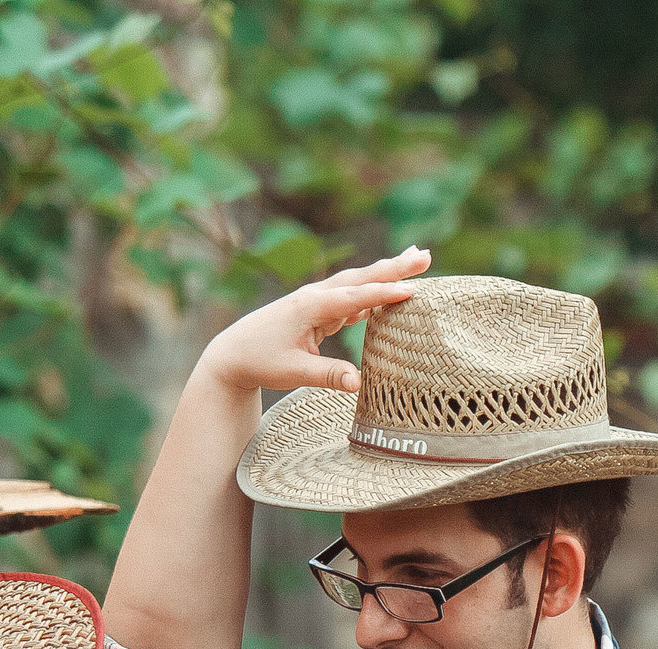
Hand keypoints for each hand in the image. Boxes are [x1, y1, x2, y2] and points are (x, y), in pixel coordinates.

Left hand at [195, 247, 431, 396]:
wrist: (232, 354)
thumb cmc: (260, 361)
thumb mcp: (292, 372)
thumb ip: (326, 376)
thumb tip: (358, 384)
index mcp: (309, 306)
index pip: (354, 297)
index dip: (383, 294)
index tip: (411, 290)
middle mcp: (315, 296)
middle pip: (360, 278)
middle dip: (393, 267)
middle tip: (426, 256)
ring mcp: (317, 301)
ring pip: (358, 283)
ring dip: (387, 273)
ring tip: (417, 261)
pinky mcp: (318, 310)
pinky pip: (352, 297)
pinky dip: (373, 290)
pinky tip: (390, 289)